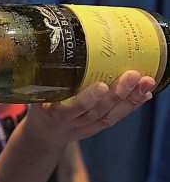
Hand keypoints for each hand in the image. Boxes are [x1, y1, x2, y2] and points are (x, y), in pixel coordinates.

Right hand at [25, 70, 154, 146]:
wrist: (43, 135)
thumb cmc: (40, 106)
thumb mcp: (34, 94)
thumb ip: (42, 77)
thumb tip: (52, 46)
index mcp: (53, 112)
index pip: (70, 108)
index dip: (87, 99)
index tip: (102, 86)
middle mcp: (71, 122)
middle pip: (97, 111)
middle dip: (117, 94)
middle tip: (133, 75)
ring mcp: (86, 126)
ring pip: (110, 115)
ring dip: (131, 99)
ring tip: (146, 82)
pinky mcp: (96, 127)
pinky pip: (115, 118)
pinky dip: (132, 106)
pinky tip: (146, 93)